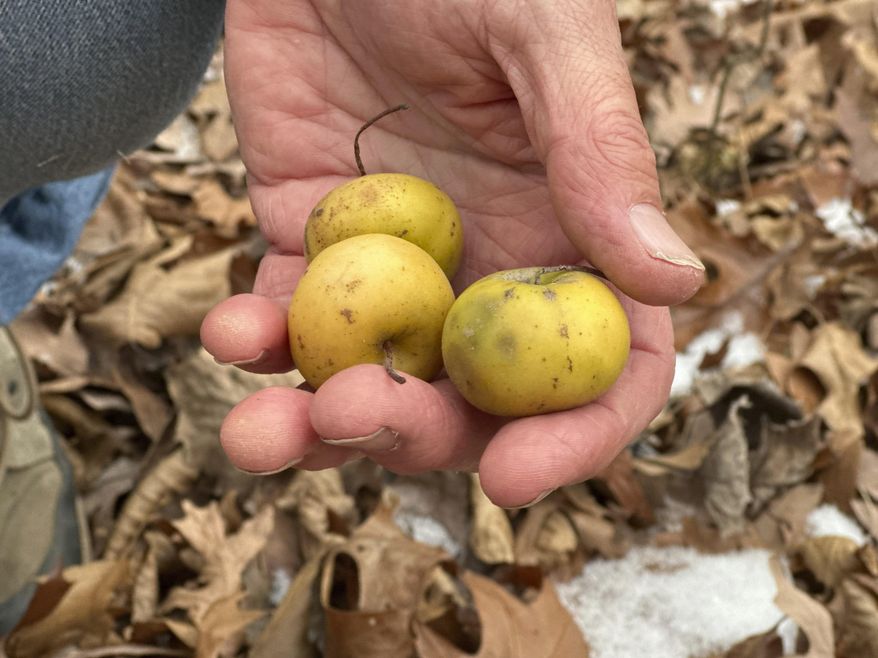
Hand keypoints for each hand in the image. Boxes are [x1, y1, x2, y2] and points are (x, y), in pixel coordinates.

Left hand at [201, 0, 703, 506]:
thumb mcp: (542, 34)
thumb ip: (599, 152)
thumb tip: (673, 278)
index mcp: (568, 237)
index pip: (604, 369)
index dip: (572, 438)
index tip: (511, 479)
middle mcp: (486, 269)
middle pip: (470, 403)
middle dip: (412, 435)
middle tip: (353, 416)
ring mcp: (393, 266)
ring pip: (366, 380)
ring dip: (311, 424)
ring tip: (262, 430)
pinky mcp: (305, 240)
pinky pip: (281, 319)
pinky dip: (253, 345)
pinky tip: (232, 334)